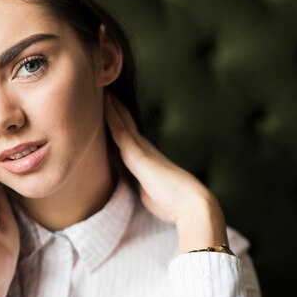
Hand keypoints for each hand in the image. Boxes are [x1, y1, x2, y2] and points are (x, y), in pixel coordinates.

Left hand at [105, 92, 228, 252]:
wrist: (192, 206)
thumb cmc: (175, 205)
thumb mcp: (153, 193)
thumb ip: (144, 186)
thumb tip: (140, 187)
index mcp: (149, 159)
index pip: (131, 136)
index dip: (121, 122)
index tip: (111, 108)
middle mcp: (146, 150)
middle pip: (127, 124)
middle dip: (116, 109)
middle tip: (106, 91)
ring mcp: (142, 151)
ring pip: (123, 124)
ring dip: (112, 107)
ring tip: (103, 90)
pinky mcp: (138, 156)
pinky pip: (121, 133)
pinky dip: (112, 118)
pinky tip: (105, 106)